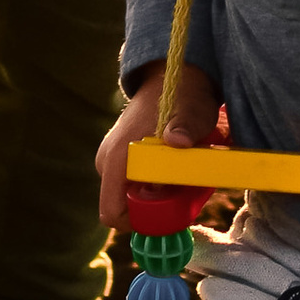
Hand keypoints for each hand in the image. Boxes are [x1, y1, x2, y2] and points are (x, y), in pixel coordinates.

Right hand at [96, 64, 222, 228]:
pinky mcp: (124, 161)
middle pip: (128, 209)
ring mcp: (115, 163)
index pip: (112, 213)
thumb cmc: (181, 95)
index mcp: (116, 158)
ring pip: (136, 199)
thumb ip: (184, 129)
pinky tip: (179, 171)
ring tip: (185, 178)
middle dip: (157, 209)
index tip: (169, 213)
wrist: (173, 75)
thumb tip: (178, 141)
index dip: (140, 223)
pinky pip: (138, 187)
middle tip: (185, 192)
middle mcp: (109, 163)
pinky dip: (159, 187)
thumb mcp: (190, 111)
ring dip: (161, 198)